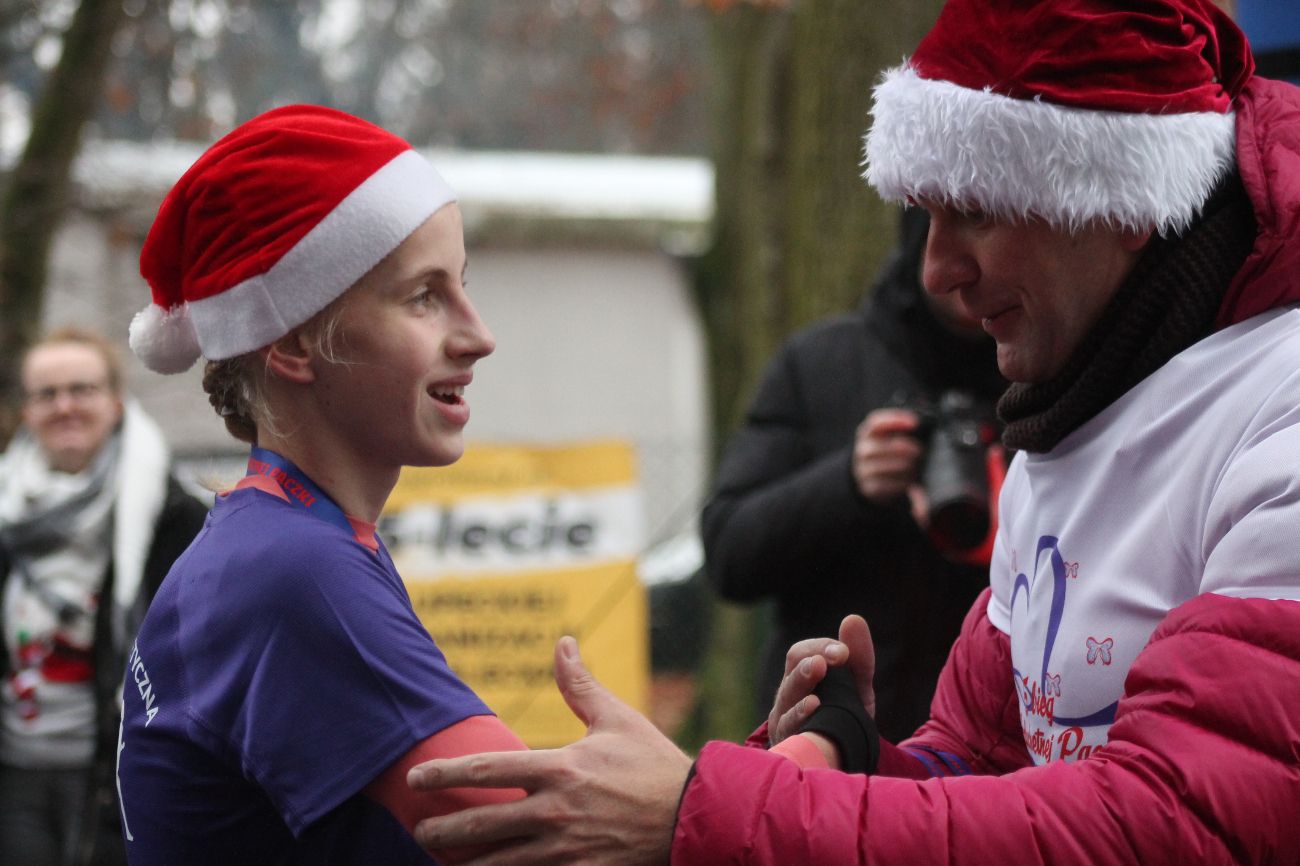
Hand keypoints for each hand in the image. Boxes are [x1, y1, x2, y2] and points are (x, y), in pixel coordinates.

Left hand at [407, 637, 691, 864]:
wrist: (695, 817)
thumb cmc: (653, 765)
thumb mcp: (617, 719)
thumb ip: (580, 685)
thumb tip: (562, 642)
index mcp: (561, 768)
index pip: (489, 769)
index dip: (446, 774)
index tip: (416, 776)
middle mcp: (556, 810)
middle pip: (481, 825)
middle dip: (442, 831)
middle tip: (419, 830)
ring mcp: (566, 849)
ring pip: (499, 864)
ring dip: (464, 864)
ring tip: (442, 862)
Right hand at [767, 614, 875, 748]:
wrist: (841, 759)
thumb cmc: (844, 715)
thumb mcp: (857, 685)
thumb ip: (858, 656)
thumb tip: (852, 618)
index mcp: (801, 675)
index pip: (802, 653)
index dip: (821, 647)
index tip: (842, 652)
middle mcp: (788, 695)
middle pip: (792, 672)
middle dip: (808, 666)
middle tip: (821, 662)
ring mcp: (784, 719)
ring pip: (788, 699)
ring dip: (802, 684)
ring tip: (817, 676)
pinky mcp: (787, 743)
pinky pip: (790, 727)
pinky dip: (801, 716)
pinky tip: (814, 706)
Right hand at [853, 409, 924, 502]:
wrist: (870, 475)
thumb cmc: (888, 450)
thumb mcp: (890, 436)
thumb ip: (901, 428)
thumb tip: (919, 423)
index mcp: (867, 433)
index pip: (876, 423)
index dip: (895, 420)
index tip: (914, 423)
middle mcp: (862, 451)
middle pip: (879, 447)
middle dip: (903, 448)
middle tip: (919, 450)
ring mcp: (863, 470)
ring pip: (882, 467)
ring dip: (903, 466)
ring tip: (916, 464)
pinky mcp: (870, 488)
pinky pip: (886, 485)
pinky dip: (901, 482)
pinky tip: (911, 478)